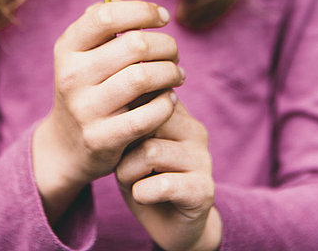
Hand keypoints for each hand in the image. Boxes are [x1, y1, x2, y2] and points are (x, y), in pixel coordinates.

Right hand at [32, 0, 184, 223]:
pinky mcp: (102, 138)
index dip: (142, 11)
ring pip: (143, 77)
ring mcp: (85, 109)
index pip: (107, 16)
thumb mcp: (83, 53)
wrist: (68, 144)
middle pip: (135, 44)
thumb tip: (124, 1)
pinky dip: (167, 103)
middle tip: (174, 51)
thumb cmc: (87, 86)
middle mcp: (71, 75)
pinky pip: (149, 114)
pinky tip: (169, 99)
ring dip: (171, 72)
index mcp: (67, 47)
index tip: (162, 17)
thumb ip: (102, 24)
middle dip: (166, 44)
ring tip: (177, 74)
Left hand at [116, 100, 221, 250]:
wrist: (170, 224)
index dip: (123, 115)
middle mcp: (195, 129)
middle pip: (146, 119)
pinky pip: (162, 184)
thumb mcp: (131, 142)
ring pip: (149, 151)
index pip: (147, 93)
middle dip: (123, 145)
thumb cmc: (143, 176)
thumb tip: (118, 96)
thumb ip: (130, 118)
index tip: (114, 132)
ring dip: (128, 172)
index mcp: (178, 112)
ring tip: (131, 181)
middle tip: (122, 163)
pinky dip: (141, 193)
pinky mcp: (203, 189)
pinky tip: (143, 196)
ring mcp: (203, 158)